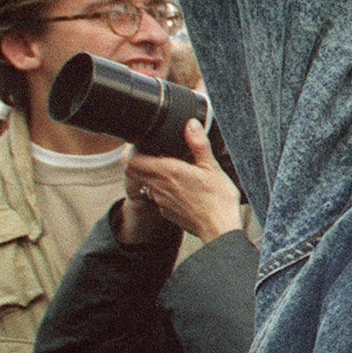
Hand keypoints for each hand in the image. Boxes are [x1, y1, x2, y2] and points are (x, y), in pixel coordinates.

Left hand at [122, 121, 243, 241]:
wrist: (219, 228)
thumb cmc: (218, 198)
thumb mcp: (212, 167)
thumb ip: (198, 144)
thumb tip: (191, 124)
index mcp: (168, 172)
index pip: (132, 161)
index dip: (132, 152)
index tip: (141, 145)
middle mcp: (159, 186)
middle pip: (133, 172)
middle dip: (138, 161)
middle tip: (153, 153)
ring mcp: (160, 201)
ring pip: (145, 184)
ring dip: (150, 176)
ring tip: (168, 170)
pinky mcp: (166, 212)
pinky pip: (156, 197)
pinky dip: (161, 190)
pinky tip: (178, 188)